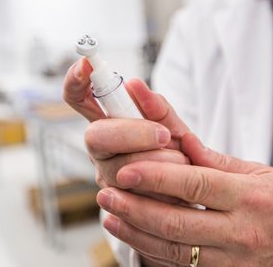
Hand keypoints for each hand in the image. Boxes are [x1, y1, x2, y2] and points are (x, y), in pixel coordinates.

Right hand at [63, 58, 189, 190]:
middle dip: (133, 134)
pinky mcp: (118, 207)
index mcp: (109, 123)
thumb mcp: (173, 126)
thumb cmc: (179, 154)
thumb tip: (135, 84)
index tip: (86, 64)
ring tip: (181, 162)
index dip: (76, 81)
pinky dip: (163, 189)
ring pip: (119, 169)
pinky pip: (136, 197)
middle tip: (164, 135)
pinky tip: (175, 188)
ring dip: (158, 163)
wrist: (196, 193)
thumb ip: (158, 108)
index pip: (80, 99)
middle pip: (96, 136)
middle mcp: (101, 150)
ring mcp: (107, 178)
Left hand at [97, 133, 272, 266]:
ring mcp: (238, 261)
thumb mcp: (260, 172)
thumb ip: (215, 161)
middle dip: (136, 208)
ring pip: (177, 249)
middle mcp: (244, 231)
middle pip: (178, 222)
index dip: (156, 178)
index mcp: (251, 196)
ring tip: (111, 216)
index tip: (126, 171)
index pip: (195, 185)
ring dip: (138, 233)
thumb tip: (177, 140)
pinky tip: (136, 238)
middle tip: (106, 194)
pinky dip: (157, 253)